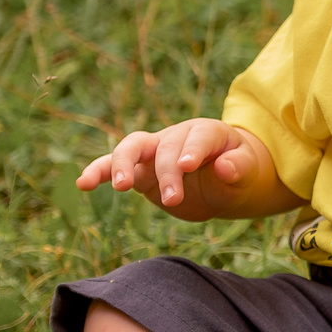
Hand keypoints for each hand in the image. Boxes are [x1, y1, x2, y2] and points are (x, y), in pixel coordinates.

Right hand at [74, 119, 296, 221]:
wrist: (224, 179)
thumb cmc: (238, 169)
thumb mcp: (248, 170)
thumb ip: (239, 167)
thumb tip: (225, 167)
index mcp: (205, 132)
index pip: (197, 136)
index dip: (191, 149)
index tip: (186, 165)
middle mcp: (175, 137)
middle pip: (164, 145)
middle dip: (166, 171)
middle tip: (173, 199)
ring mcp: (154, 152)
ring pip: (131, 147)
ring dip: (123, 164)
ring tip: (120, 187)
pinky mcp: (140, 171)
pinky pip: (114, 167)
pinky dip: (98, 172)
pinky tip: (83, 183)